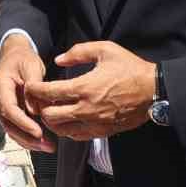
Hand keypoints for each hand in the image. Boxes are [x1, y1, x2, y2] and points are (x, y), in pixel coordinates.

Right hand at [0, 35, 54, 151]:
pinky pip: (16, 126)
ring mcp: (2, 106)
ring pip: (11, 128)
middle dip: (26, 137)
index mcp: (0, 86)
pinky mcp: (10, 111)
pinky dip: (28, 135)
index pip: (9, 109)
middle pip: (8, 124)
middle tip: (46, 145)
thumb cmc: (22, 58)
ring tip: (46, 146)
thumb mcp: (31, 66)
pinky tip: (41, 141)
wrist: (15, 55)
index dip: (23, 123)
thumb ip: (34, 88)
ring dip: (28, 140)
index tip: (38, 132)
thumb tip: (36, 110)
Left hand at [25, 41, 157, 140]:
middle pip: (50, 117)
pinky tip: (69, 118)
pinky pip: (77, 136)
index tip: (31, 87)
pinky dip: (68, 129)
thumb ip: (78, 52)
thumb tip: (58, 60)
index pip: (48, 93)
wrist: (154, 91)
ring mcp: (95, 123)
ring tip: (53, 110)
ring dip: (53, 121)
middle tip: (41, 101)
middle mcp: (86, 109)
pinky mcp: (103, 131)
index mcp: (84, 87)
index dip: (34, 90)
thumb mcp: (105, 50)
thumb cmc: (130, 68)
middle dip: (41, 108)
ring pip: (61, 130)